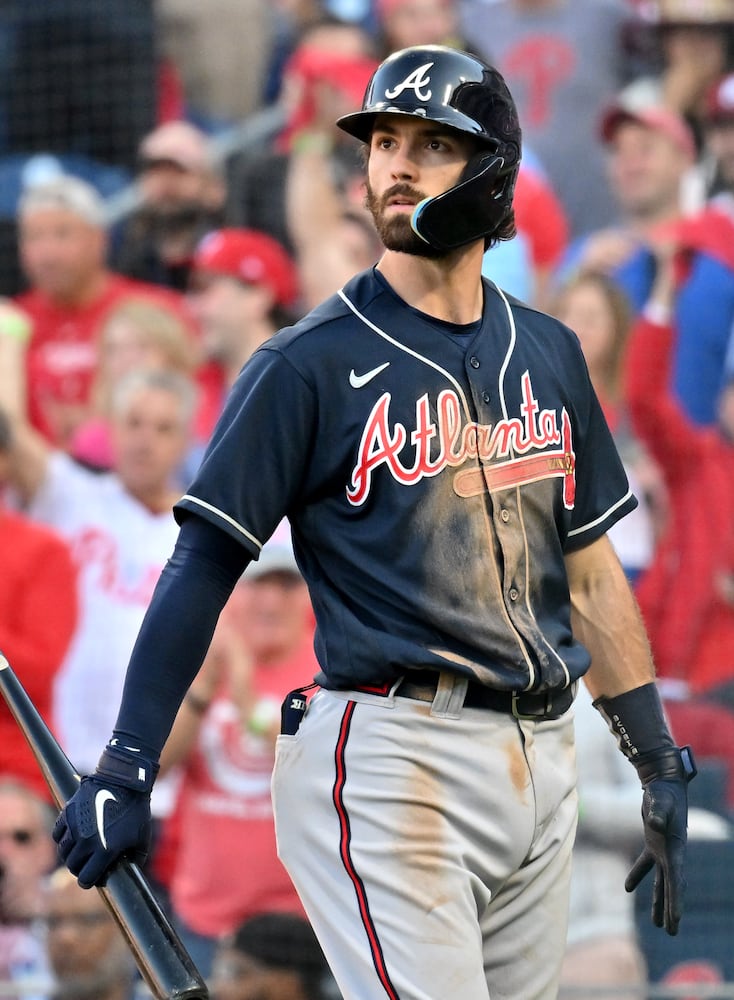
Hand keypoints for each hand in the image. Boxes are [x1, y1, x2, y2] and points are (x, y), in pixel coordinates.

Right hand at [53, 743, 157, 888]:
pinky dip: (62, 838)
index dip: (89, 881)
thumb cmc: (135, 810)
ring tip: (79, 851)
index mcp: (105, 850)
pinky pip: (57, 834)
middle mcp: (87, 841)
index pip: (86, 878)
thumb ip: (136, 858)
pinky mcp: (68, 813)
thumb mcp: (142, 837)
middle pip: (73, 866)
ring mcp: (75, 827)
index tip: (91, 878)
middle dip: (79, 868)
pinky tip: (72, 837)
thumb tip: (130, 871)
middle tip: (86, 865)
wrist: (124, 781)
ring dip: (70, 854)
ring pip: (63, 852)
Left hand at [625, 746, 695, 935]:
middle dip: (672, 910)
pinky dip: (637, 876)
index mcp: (676, 849)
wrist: (663, 783)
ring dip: (659, 902)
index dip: (676, 901)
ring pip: (661, 882)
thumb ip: (659, 813)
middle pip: (672, 887)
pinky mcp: (653, 844)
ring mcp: (663, 850)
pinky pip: (645, 865)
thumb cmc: (663, 792)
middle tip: (672, 932)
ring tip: (659, 925)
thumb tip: (656, 825)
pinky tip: (628, 889)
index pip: (676, 881)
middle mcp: (672, 853)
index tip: (676, 920)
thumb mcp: (660, 801)